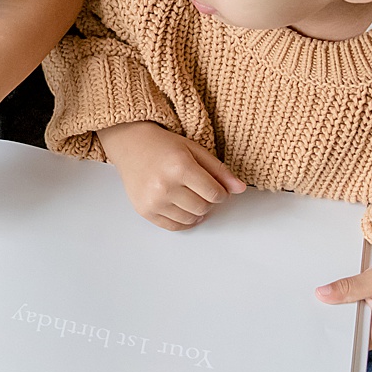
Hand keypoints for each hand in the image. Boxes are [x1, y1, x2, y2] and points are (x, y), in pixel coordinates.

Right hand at [96, 121, 246, 230]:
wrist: (131, 144)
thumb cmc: (162, 145)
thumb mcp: (194, 150)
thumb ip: (219, 170)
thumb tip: (240, 189)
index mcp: (180, 166)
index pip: (214, 193)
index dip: (222, 193)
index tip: (218, 188)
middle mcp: (165, 185)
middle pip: (203, 208)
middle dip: (209, 201)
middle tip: (202, 190)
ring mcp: (153, 200)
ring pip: (190, 220)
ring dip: (197, 212)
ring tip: (191, 196)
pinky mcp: (144, 210)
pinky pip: (173, 227)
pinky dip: (184, 221)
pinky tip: (183, 208)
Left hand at [315, 243, 371, 348]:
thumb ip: (349, 288)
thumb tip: (323, 294)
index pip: (353, 340)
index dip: (335, 329)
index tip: (319, 319)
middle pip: (350, 331)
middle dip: (336, 316)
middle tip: (318, 303)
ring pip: (351, 320)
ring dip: (342, 307)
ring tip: (328, 296)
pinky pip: (355, 312)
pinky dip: (348, 302)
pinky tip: (340, 293)